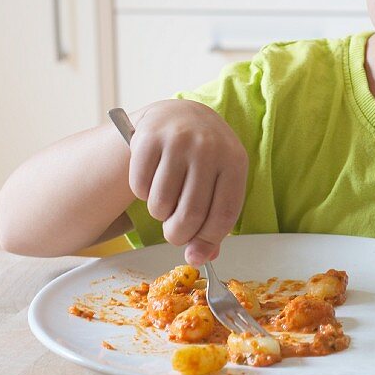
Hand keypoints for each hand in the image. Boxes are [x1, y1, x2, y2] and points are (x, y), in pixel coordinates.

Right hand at [127, 99, 247, 265]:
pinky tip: (152, 180)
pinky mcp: (149, 137)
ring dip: (159, 214)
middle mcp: (209, 148)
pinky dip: (143, 194)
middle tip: (173, 233)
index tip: (196, 252)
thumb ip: (213, 222)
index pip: (223, 216)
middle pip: (190, 215)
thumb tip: (197, 259)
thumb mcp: (220, 183)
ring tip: (165, 201)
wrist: (180, 116)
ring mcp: (179, 140)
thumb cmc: (204, 160)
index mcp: (235, 161)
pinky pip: (140, 187)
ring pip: (161, 204)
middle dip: (177, 235)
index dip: (208, 241)